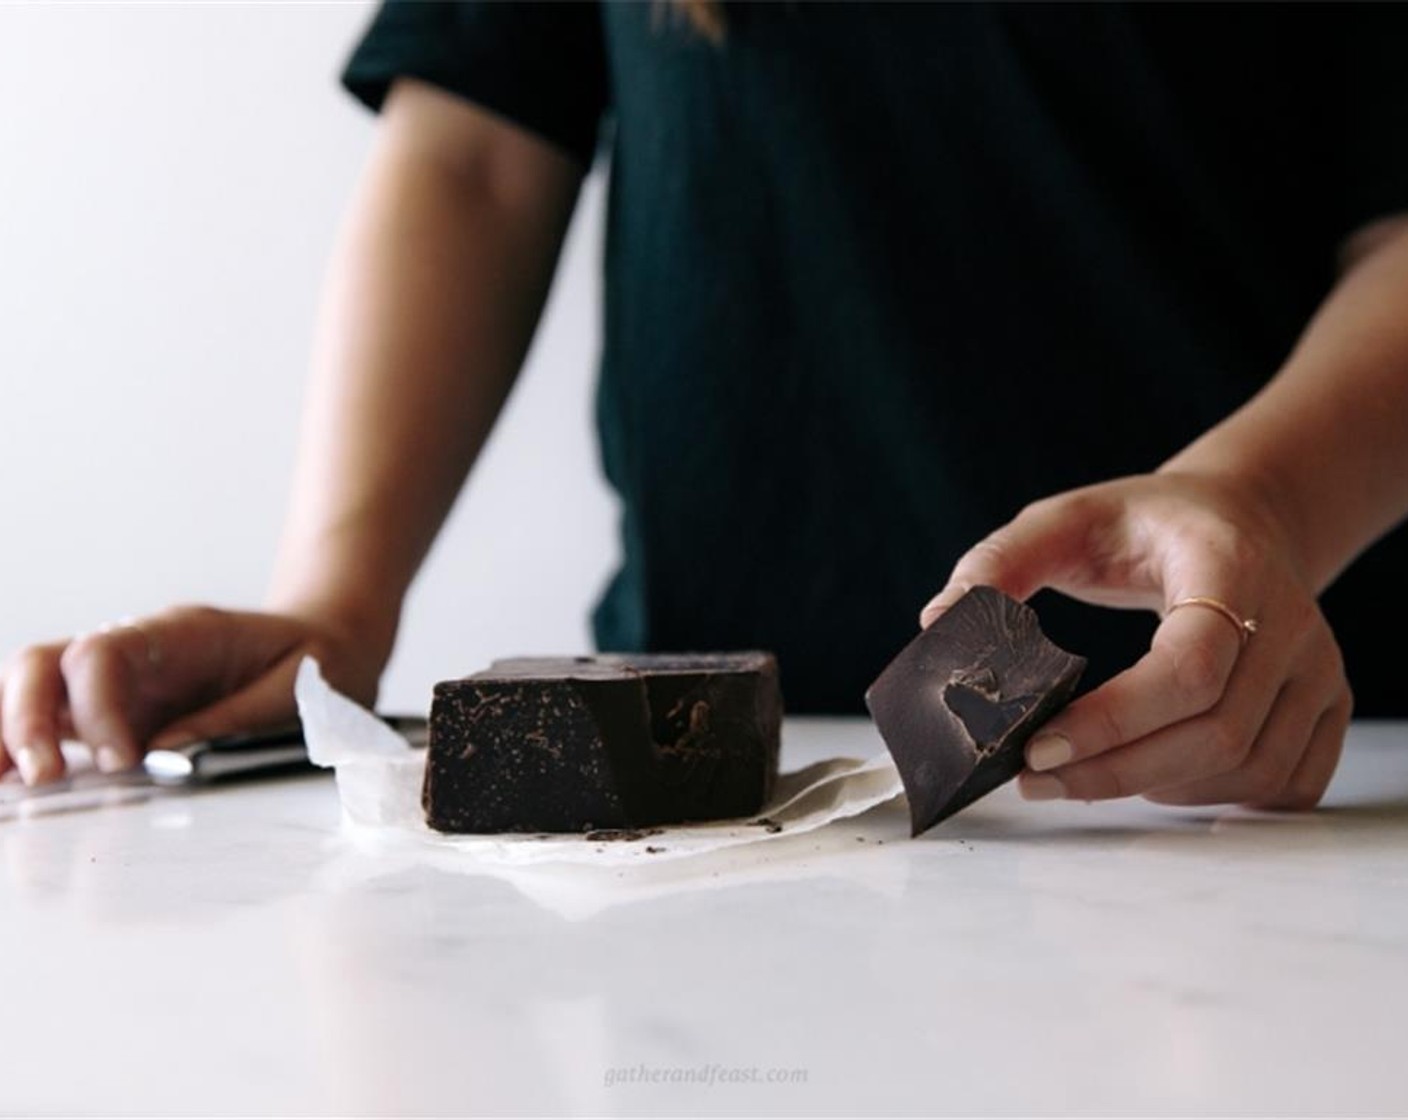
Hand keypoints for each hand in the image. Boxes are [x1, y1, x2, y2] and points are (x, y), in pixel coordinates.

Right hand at [0, 605, 387, 785]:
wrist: (323, 650)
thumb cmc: (310, 665)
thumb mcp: (292, 688)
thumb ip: (228, 719)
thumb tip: (162, 756)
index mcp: (178, 634)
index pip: (103, 655)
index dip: (98, 709)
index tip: (122, 761)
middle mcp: (133, 651)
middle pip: (45, 663)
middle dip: (27, 719)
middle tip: (44, 778)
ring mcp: (116, 681)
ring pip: (32, 688)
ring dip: (10, 733)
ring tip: (5, 786)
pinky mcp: (111, 713)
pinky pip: (50, 721)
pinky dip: (20, 746)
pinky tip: (8, 783)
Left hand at [919, 471, 1352, 809]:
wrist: (1239, 521)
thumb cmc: (1145, 524)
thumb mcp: (1067, 519)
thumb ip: (1001, 561)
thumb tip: (941, 618)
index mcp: (1228, 566)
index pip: (1190, 665)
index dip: (1115, 719)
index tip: (1038, 747)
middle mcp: (1291, 622)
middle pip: (1217, 732)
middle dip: (1116, 771)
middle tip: (1035, 780)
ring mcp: (1317, 670)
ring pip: (1248, 768)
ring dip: (1158, 789)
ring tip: (1083, 778)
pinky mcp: (1324, 706)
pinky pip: (1282, 783)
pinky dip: (1215, 797)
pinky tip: (1154, 780)